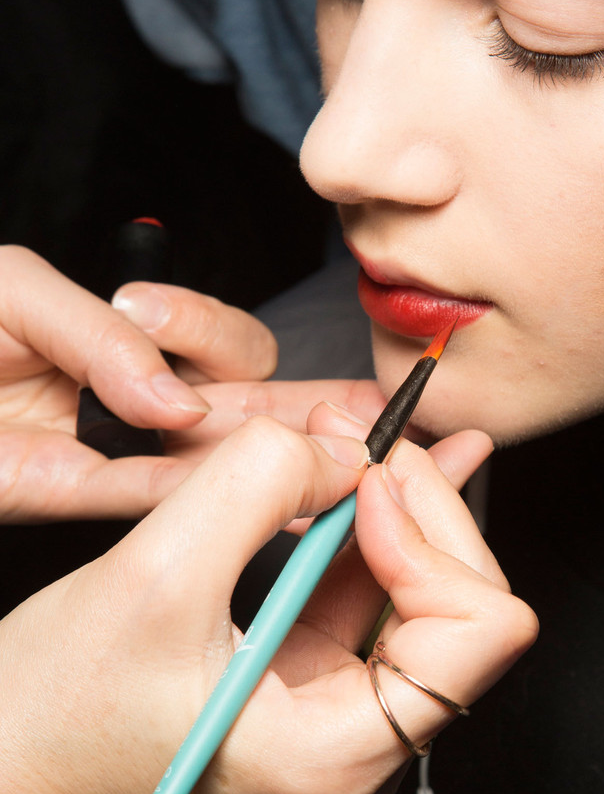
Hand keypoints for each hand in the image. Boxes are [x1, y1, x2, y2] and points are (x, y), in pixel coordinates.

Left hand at [0, 245, 382, 521]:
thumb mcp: (16, 293)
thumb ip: (100, 331)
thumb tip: (177, 400)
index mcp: (136, 340)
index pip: (224, 347)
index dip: (233, 343)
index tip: (196, 336)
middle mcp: (141, 400)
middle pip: (251, 408)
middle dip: (317, 414)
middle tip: (377, 419)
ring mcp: (118, 451)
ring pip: (220, 461)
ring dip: (285, 462)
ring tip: (342, 458)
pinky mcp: (78, 497)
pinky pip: (152, 500)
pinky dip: (201, 496)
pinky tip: (260, 490)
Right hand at [0, 408, 536, 793]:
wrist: (4, 772)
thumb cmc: (54, 716)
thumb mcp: (152, 576)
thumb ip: (257, 486)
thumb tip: (345, 446)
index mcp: (340, 757)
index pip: (479, 632)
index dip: (432, 537)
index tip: (363, 483)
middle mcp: (361, 755)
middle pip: (465, 608)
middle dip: (423, 509)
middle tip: (372, 436)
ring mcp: (341, 726)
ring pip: (424, 599)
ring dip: (403, 509)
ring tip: (389, 435)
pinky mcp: (311, 695)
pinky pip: (373, 605)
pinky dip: (375, 535)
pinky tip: (384, 476)